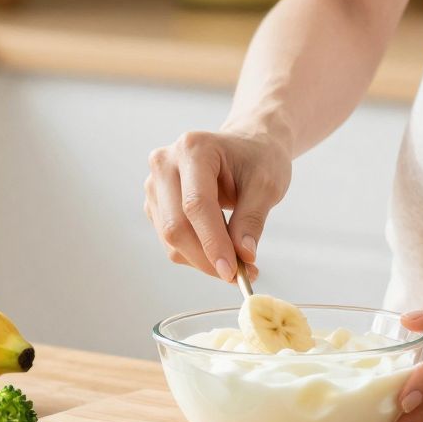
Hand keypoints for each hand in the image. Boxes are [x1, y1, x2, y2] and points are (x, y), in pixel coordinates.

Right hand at [144, 126, 291, 282]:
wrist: (247, 146)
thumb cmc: (259, 159)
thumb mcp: (267, 185)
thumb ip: (252, 219)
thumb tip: (243, 256)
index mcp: (194, 148)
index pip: (196, 204)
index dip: (212, 242)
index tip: (233, 272)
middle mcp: (165, 163)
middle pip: (176, 225)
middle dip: (207, 258)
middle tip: (240, 275)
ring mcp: (155, 184)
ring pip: (171, 239)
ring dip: (203, 260)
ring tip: (239, 261)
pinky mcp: (155, 204)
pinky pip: (171, 241)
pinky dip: (196, 254)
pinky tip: (221, 249)